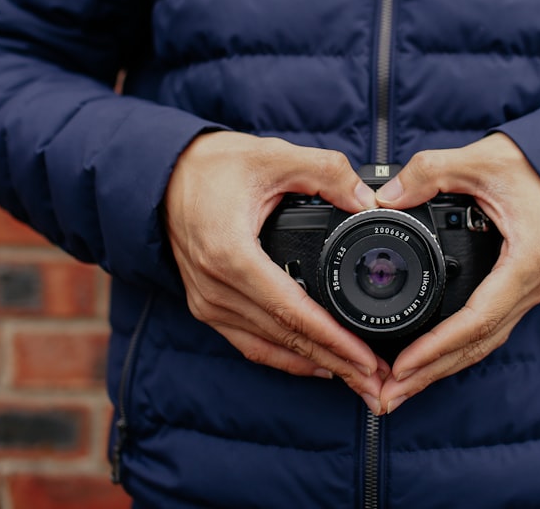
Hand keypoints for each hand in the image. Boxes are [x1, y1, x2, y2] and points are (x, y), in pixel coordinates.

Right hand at [164, 131, 386, 410]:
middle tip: (378, 382)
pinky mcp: (207, 307)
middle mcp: (216, 288)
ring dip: (317, 365)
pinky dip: (286, 357)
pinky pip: (251, 343)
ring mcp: (208, 302)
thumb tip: (368, 200)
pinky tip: (318, 365)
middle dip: (336, 362)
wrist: (160, 175)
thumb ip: (325, 172)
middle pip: (285, 338)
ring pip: (270, 347)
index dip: (334, 339)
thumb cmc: (211, 166)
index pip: (292, 310)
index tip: (367, 358)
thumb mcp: (273, 156)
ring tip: (359, 379)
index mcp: (231, 255)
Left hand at [375, 133, 539, 412]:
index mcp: (526, 261)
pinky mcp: (520, 290)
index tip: (402, 365)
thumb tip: (386, 196)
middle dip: (431, 373)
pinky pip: (487, 329)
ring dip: (442, 368)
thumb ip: (432, 172)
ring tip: (399, 388)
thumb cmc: (535, 166)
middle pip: (478, 345)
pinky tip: (430, 358)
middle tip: (388, 395)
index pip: (478, 318)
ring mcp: (529, 292)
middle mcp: (531, 286)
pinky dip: (456, 348)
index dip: (438, 347)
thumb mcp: (482, 159)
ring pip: (483, 343)